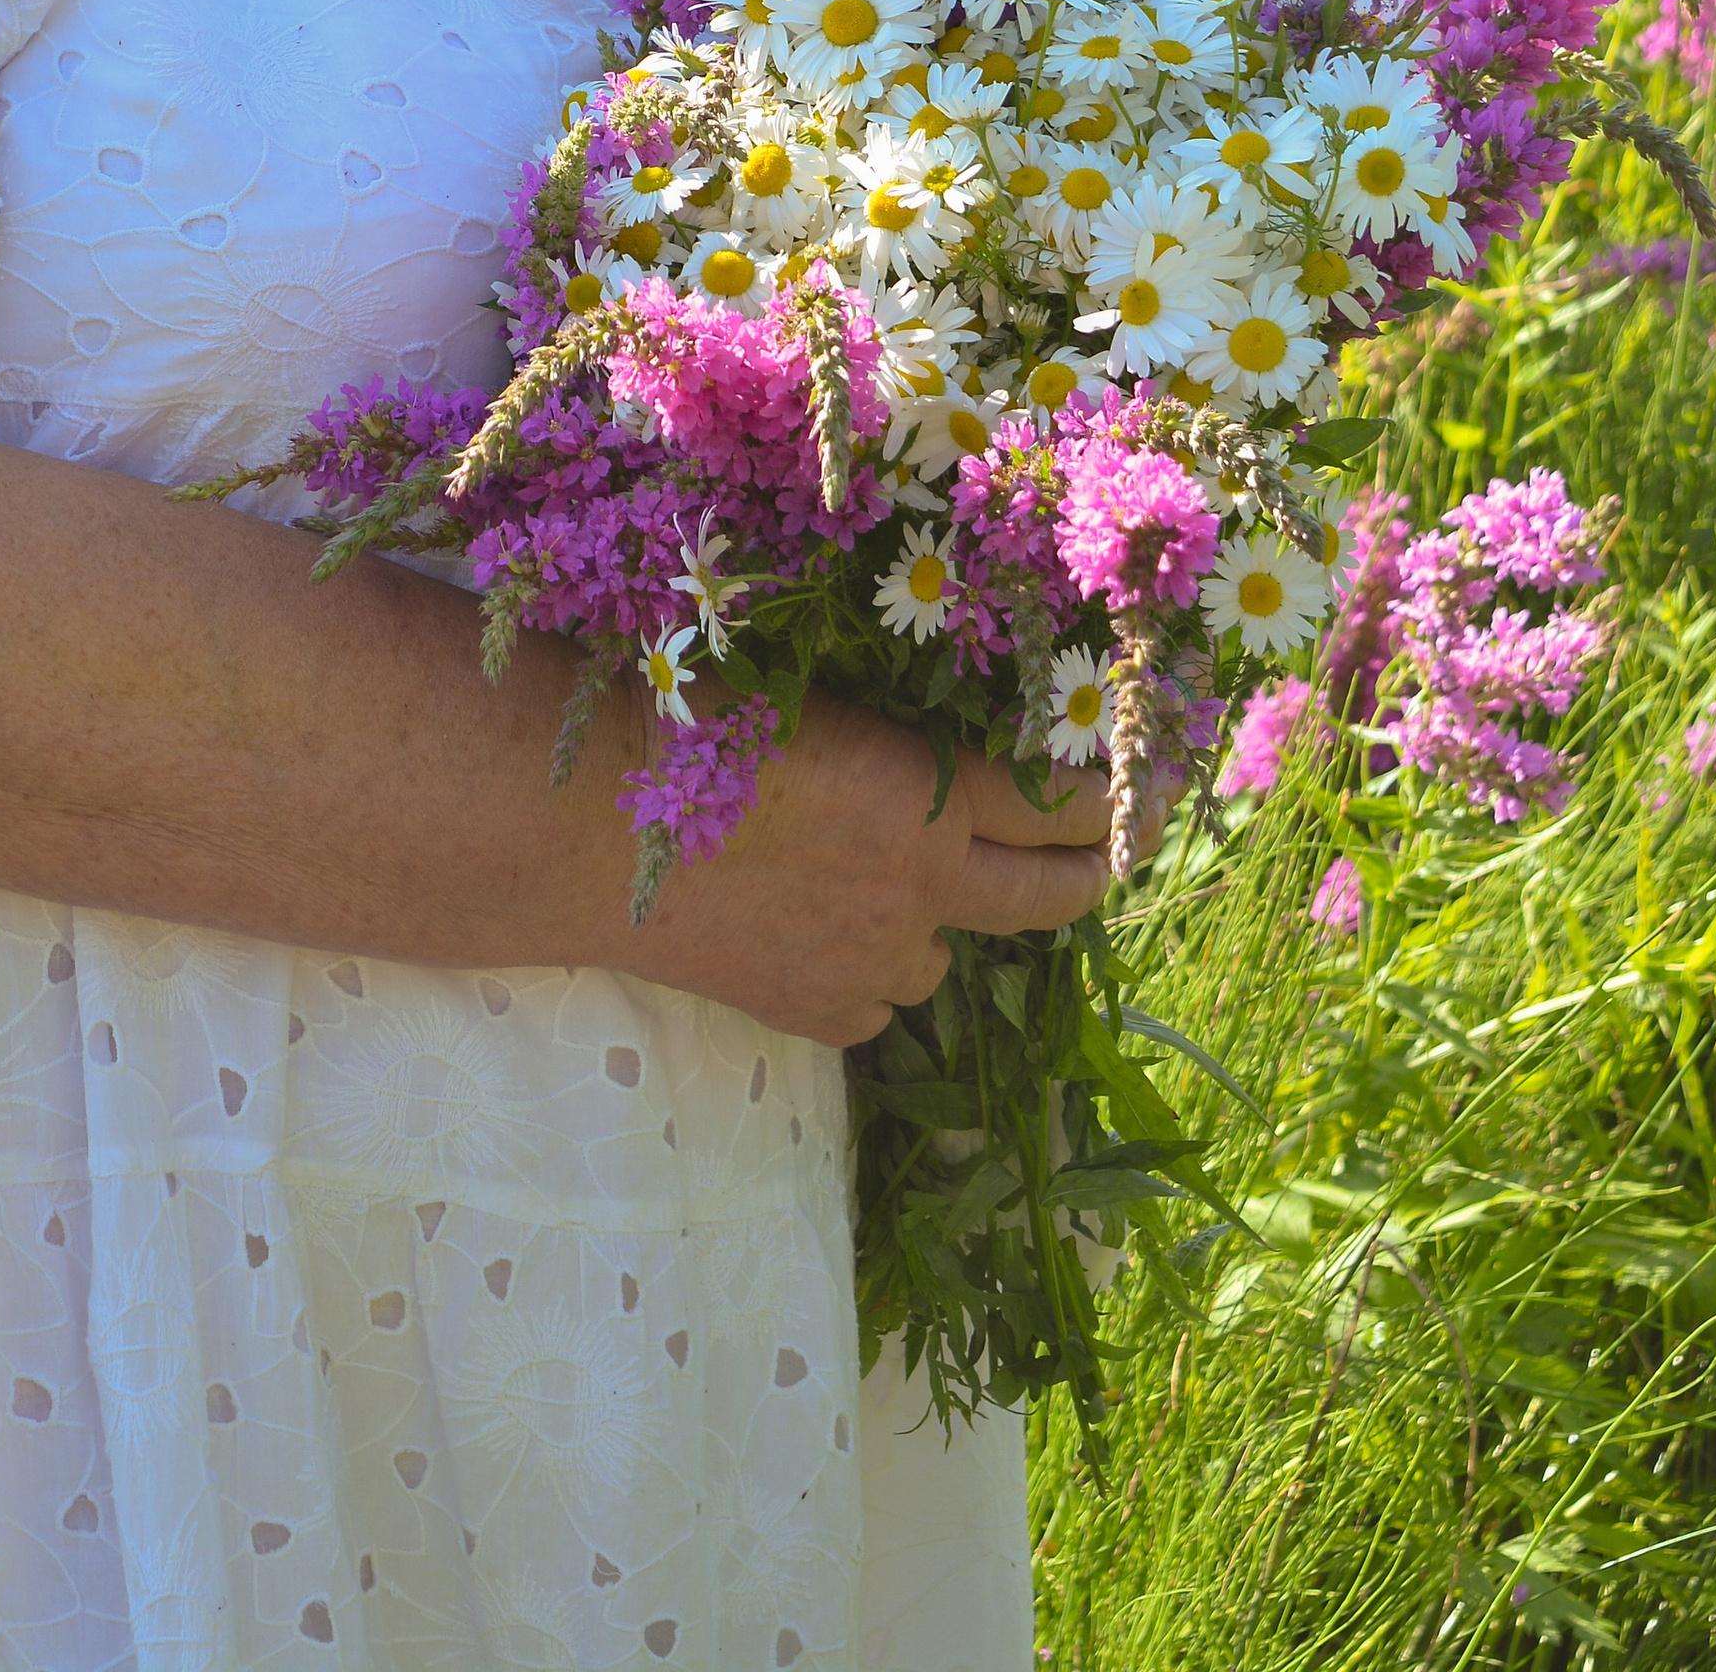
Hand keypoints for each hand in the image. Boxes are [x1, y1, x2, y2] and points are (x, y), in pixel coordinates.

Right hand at [628, 696, 1116, 1046]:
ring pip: (946, 958)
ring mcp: (871, 961)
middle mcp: (919, 889)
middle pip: (1048, 895)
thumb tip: (936, 740)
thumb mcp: (805, 702)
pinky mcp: (816, 1012)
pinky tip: (825, 934)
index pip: (1056, 803)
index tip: (1128, 793)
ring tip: (897, 888)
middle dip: (1087, 873)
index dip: (1103, 799)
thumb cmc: (685, 729)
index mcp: (924, 797)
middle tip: (1104, 857)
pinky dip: (867, 972)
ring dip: (939, 924)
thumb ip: (884, 738)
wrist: (587, 829)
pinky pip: (874, 1001)